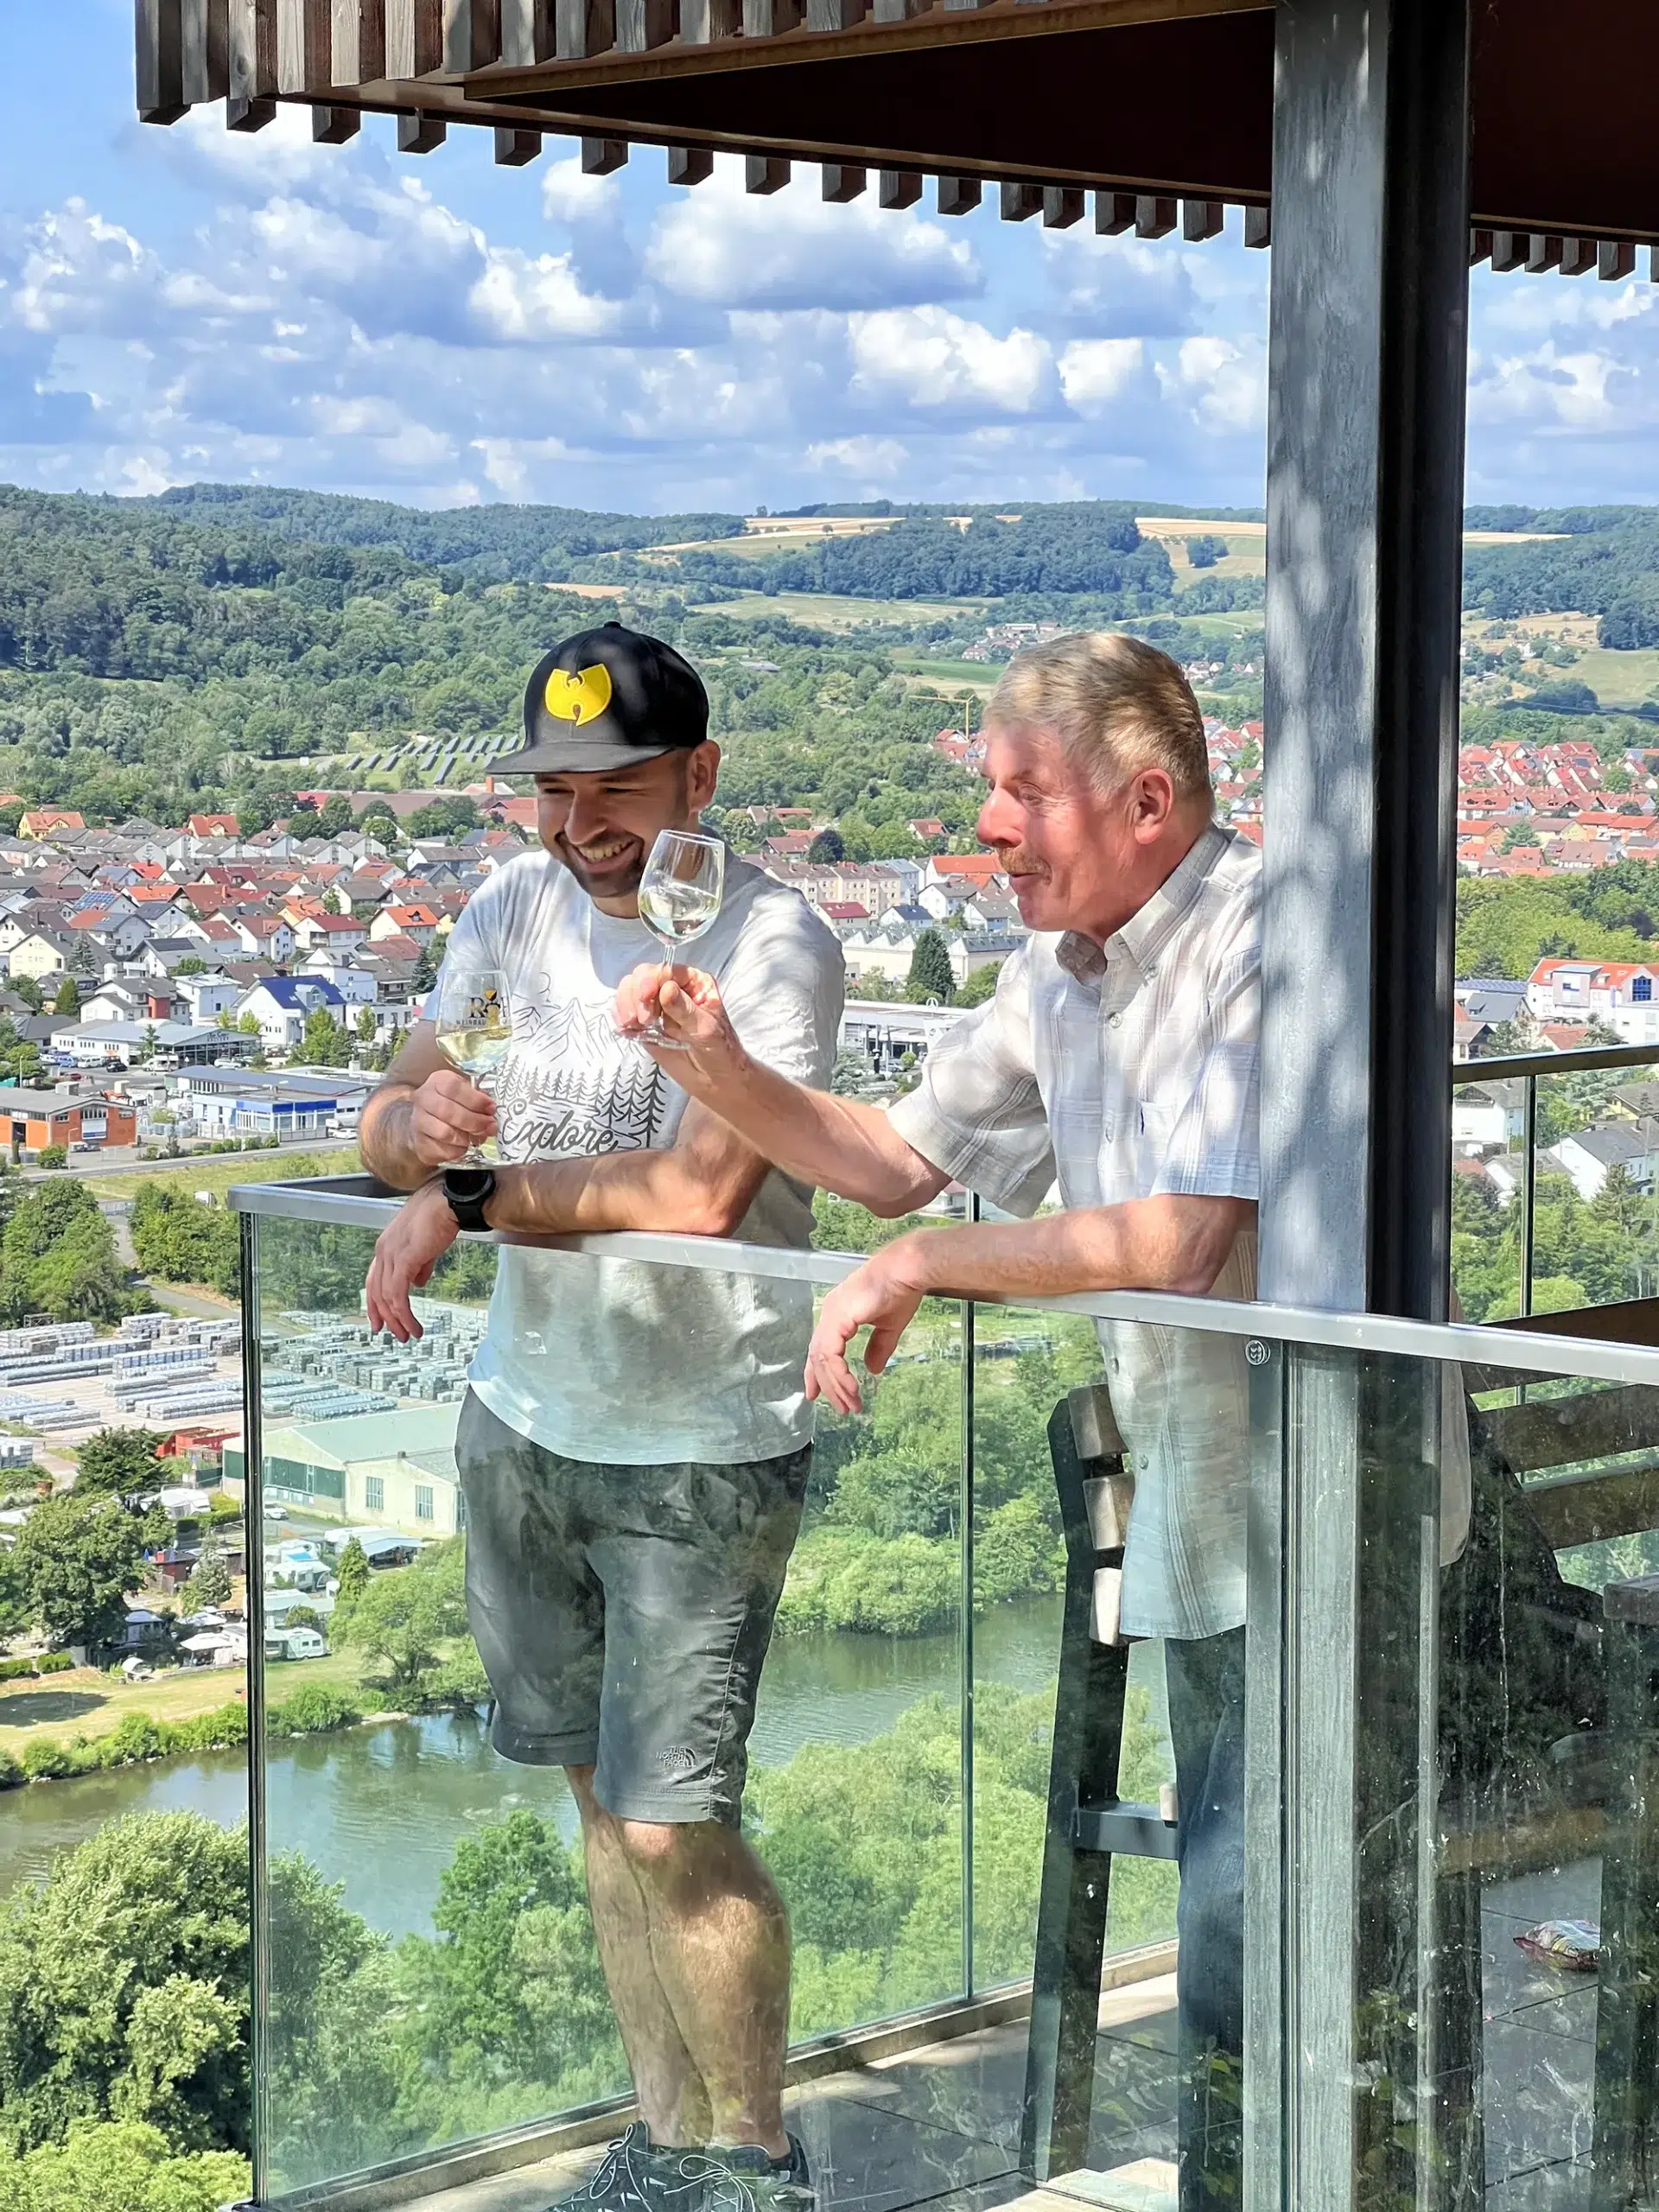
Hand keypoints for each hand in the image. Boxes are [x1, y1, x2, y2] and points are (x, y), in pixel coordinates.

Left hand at [366, 1183, 459, 1341]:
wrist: (448, 1201)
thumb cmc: (440, 1215)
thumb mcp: (426, 1245)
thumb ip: (420, 1265)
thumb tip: (418, 1282)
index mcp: (386, 1245)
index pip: (374, 1279)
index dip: (376, 1303)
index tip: (380, 1321)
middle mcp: (383, 1250)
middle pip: (376, 1292)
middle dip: (386, 1317)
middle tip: (397, 1334)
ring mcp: (390, 1255)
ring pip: (386, 1297)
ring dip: (397, 1320)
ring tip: (410, 1333)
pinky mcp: (403, 1260)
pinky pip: (398, 1294)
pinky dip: (404, 1313)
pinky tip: (413, 1323)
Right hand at [408, 1068, 494, 1166]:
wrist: (428, 1126)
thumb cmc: (452, 1106)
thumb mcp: (465, 1095)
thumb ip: (477, 1100)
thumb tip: (491, 1111)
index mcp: (437, 1082)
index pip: (453, 1087)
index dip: (475, 1099)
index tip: (491, 1108)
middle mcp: (424, 1099)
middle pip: (449, 1111)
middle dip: (474, 1121)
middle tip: (490, 1127)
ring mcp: (419, 1121)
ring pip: (445, 1132)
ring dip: (466, 1137)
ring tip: (477, 1138)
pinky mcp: (420, 1143)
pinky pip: (443, 1150)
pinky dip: (458, 1150)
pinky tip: (464, 1146)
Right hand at [614, 964, 747, 1087]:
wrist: (714, 1079)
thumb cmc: (719, 1051)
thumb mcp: (705, 1029)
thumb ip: (685, 1009)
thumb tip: (666, 988)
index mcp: (693, 983)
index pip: (665, 970)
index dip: (651, 979)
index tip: (647, 997)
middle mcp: (673, 988)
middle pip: (642, 976)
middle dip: (637, 994)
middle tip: (643, 1020)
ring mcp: (656, 1005)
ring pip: (629, 990)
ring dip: (625, 1005)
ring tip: (635, 1025)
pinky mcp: (643, 1023)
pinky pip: (623, 1011)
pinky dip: (619, 1018)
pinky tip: (627, 1029)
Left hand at [806, 1244, 928, 1414]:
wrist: (908, 1269)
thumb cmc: (901, 1289)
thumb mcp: (888, 1325)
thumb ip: (878, 1347)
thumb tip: (872, 1369)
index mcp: (839, 1313)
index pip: (821, 1348)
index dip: (818, 1373)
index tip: (817, 1394)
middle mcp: (830, 1313)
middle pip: (818, 1357)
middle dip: (828, 1386)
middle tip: (841, 1408)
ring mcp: (832, 1314)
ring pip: (823, 1359)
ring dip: (836, 1385)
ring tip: (850, 1404)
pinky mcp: (838, 1317)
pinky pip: (831, 1354)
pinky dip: (839, 1374)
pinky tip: (851, 1388)